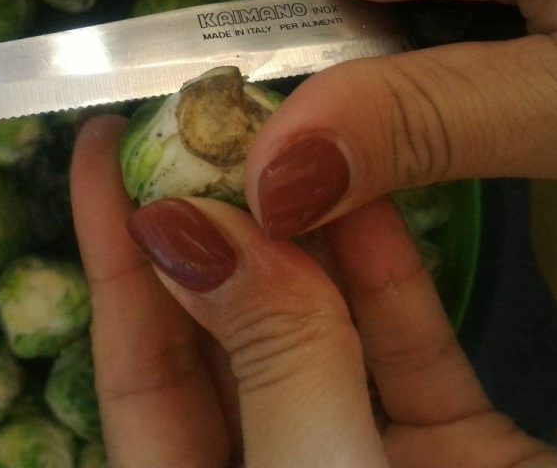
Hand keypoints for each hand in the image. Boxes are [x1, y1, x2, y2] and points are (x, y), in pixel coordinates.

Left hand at [70, 116, 556, 467]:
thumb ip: (270, 367)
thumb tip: (186, 227)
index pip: (135, 374)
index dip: (115, 262)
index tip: (96, 158)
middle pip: (229, 339)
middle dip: (219, 228)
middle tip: (209, 123)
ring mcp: (367, 460)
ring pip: (326, 329)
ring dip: (310, 234)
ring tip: (288, 134)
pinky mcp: (460, 449)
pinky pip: (414, 345)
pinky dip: (394, 271)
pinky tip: (372, 185)